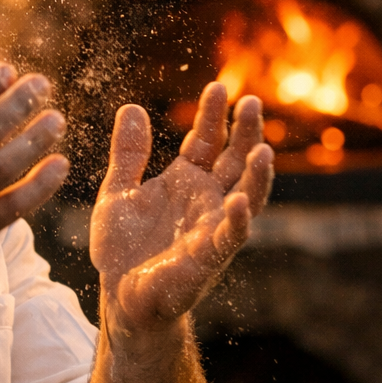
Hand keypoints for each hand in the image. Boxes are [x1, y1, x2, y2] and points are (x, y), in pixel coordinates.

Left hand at [89, 83, 272, 333]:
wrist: (119, 295)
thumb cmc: (123, 248)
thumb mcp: (118, 191)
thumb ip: (127, 153)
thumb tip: (132, 107)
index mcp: (186, 182)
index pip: (207, 142)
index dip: (214, 116)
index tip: (220, 87)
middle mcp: (207, 201)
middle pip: (234, 161)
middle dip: (245, 133)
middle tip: (252, 102)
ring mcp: (212, 228)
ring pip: (246, 197)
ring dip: (257, 175)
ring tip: (263, 149)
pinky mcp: (207, 258)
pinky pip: (228, 238)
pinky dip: (237, 220)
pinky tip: (239, 202)